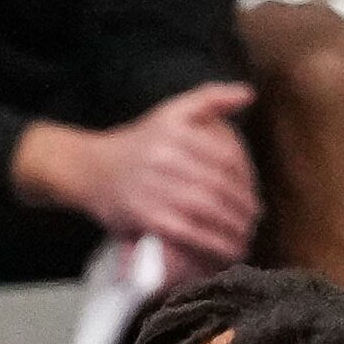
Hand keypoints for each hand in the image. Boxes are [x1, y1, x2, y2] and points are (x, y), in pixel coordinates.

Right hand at [36, 84, 259, 267]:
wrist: (89, 169)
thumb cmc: (136, 143)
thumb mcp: (170, 112)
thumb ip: (209, 98)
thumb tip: (248, 94)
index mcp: (176, 132)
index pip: (227, 157)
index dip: (247, 178)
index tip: (253, 191)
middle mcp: (166, 158)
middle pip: (220, 186)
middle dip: (243, 207)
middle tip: (254, 219)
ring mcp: (156, 189)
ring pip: (209, 210)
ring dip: (234, 228)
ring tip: (245, 237)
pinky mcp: (148, 216)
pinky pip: (190, 231)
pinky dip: (214, 242)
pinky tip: (228, 249)